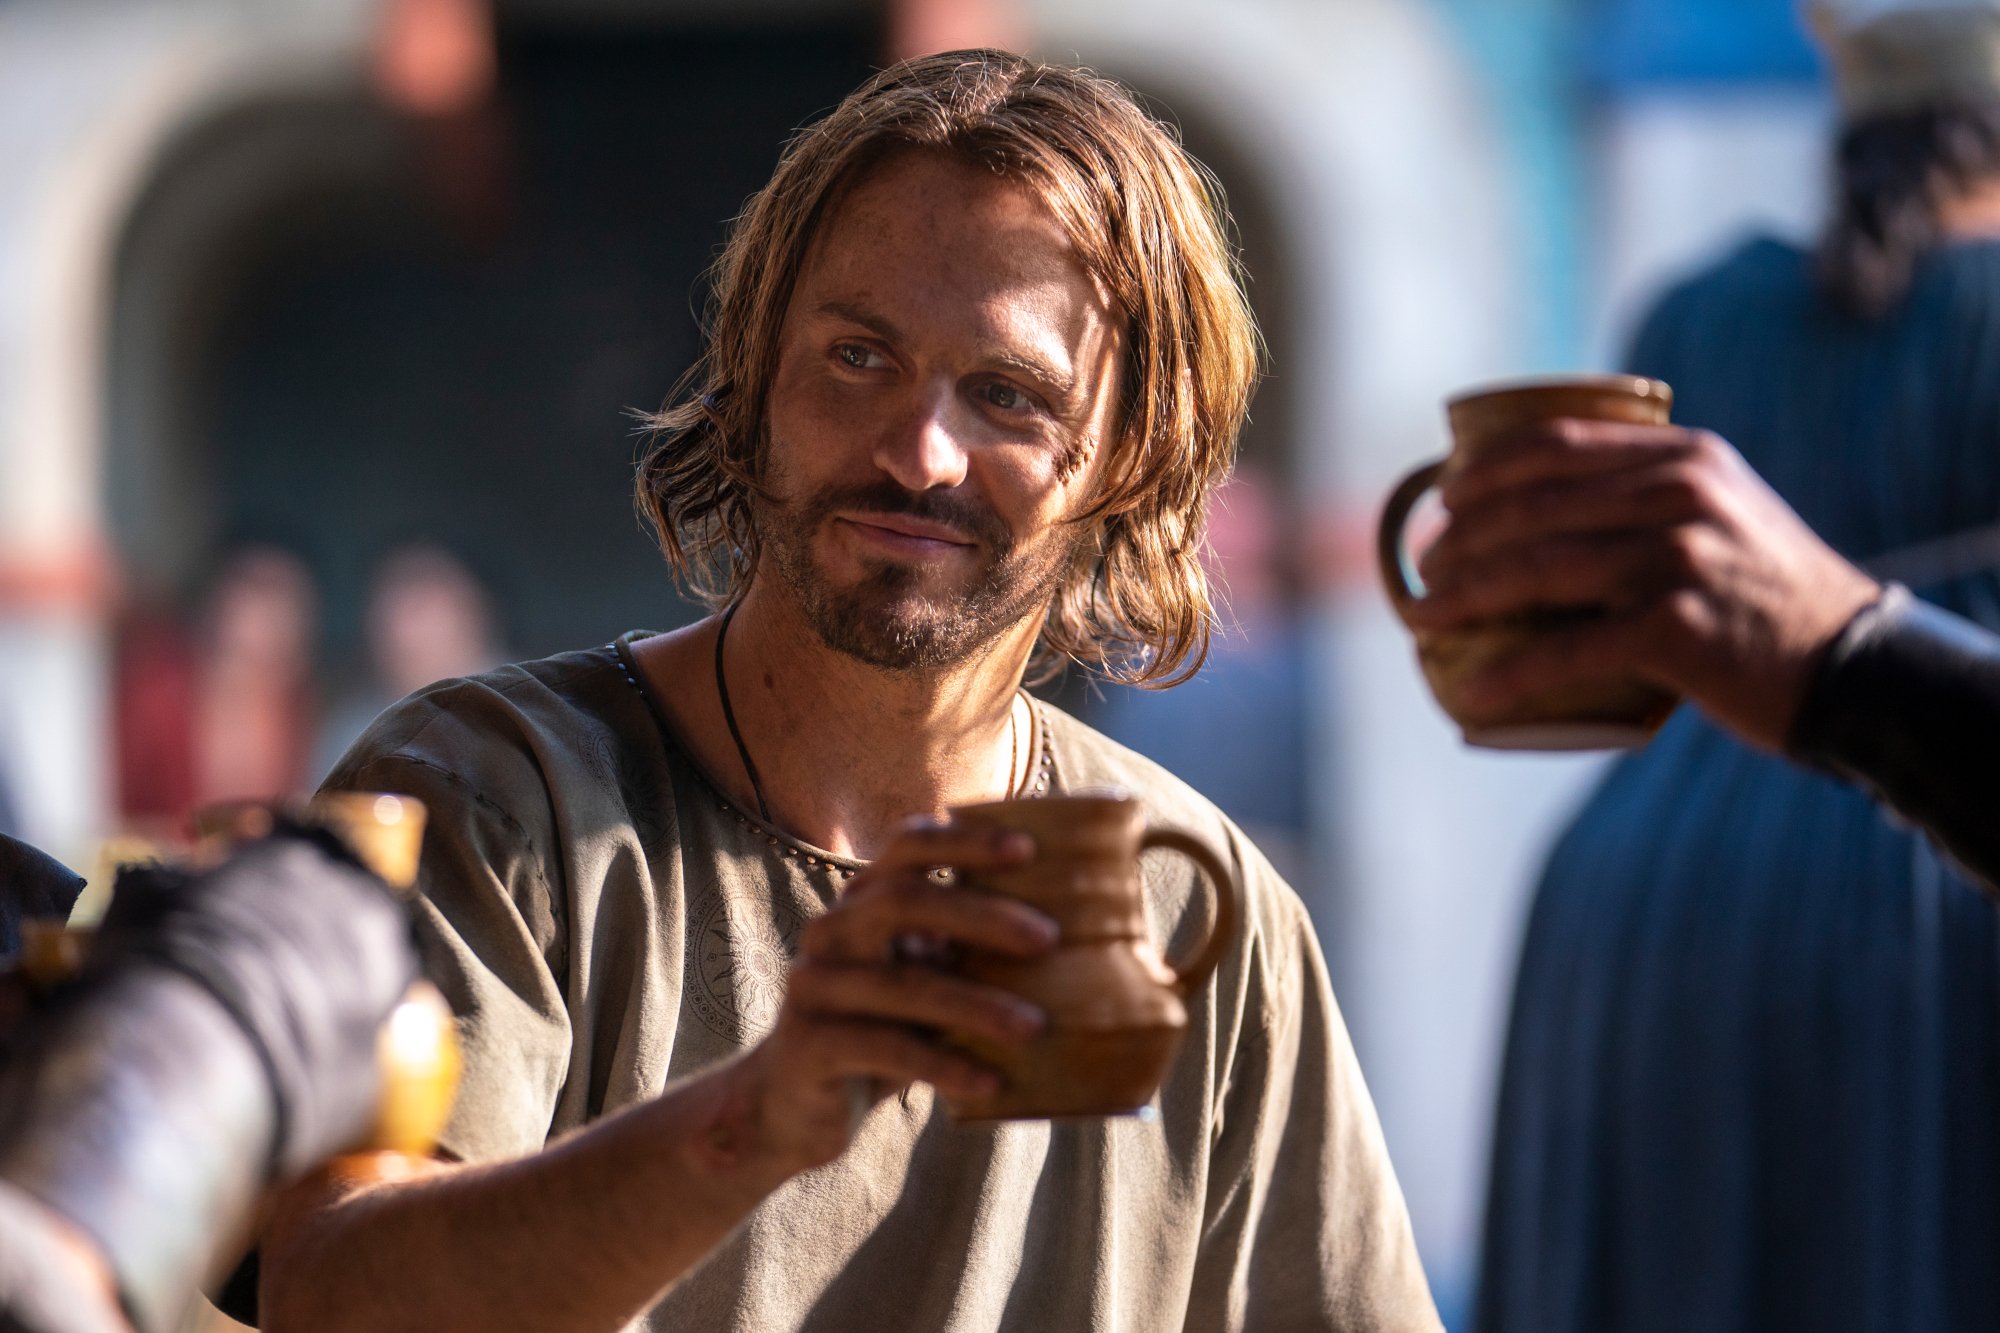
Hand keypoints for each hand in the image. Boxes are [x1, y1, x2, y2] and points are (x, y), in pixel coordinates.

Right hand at [711, 820, 1054, 1174]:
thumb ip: (963, 955)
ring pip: (900, 984)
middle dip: (981, 915)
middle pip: (903, 901)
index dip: (965, 841)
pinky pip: (884, 1049)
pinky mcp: (807, 1045)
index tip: (1029, 850)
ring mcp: (813, 986)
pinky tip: (990, 1082)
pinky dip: (943, 1064)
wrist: (793, 1107)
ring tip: (1034, 1027)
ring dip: (974, 1004)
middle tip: (1048, 939)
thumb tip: (1069, 940)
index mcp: (861, 904)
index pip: (908, 846)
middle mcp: (830, 932)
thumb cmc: (879, 1034)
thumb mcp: (922, 985)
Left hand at [1402, 420, 1881, 750]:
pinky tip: (1471, 691)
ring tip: (1421, 617)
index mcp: (1683, 456)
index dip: (1486, 471)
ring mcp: (1679, 561)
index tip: (1441, 498)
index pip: (1557, 443)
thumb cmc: (1768, 596)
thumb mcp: (1721, 511)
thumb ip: (1648, 491)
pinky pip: (1568, 651)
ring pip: (1537, 571)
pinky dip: (1510, 673)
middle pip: (1533, 509)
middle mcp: (1680, 495)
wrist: (1853, 666)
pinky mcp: (1677, 632)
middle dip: (1459, 539)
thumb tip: (1542, 501)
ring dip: (1463, 597)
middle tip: (1419, 569)